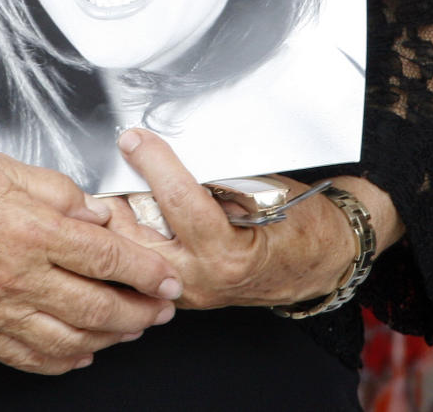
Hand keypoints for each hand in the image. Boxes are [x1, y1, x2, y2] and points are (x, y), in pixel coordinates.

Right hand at [0, 132, 180, 373]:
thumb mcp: (2, 165)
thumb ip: (56, 190)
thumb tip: (93, 213)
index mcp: (29, 229)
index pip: (106, 256)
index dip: (144, 269)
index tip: (166, 276)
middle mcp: (16, 277)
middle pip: (96, 308)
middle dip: (140, 311)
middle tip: (163, 309)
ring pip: (68, 341)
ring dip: (109, 340)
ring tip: (130, 329)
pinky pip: (28, 357)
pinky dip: (61, 361)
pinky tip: (78, 354)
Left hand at [116, 128, 398, 310]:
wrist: (323, 260)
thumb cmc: (302, 221)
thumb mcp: (264, 187)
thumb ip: (214, 172)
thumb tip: (167, 144)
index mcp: (230, 252)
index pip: (179, 200)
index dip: (153, 161)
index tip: (134, 138)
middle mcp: (204, 277)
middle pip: (138, 234)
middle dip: (117, 196)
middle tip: (110, 162)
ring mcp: (190, 290)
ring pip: (131, 252)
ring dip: (116, 217)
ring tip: (109, 185)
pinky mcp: (182, 293)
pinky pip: (143, 262)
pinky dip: (129, 237)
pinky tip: (122, 214)